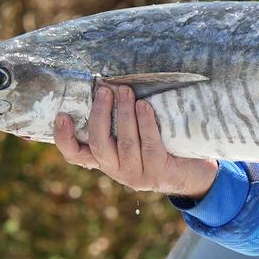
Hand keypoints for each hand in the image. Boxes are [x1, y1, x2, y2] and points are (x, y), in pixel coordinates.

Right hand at [54, 85, 218, 198]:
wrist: (197, 174)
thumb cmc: (165, 146)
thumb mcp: (139, 135)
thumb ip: (124, 120)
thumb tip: (115, 83)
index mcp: (107, 161)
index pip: (76, 155)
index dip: (64, 138)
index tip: (61, 115)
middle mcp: (117, 170)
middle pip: (99, 143)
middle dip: (100, 114)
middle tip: (105, 89)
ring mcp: (137, 174)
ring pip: (124, 143)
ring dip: (123, 114)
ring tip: (124, 91)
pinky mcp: (158, 172)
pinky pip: (149, 145)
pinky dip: (145, 123)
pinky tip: (145, 106)